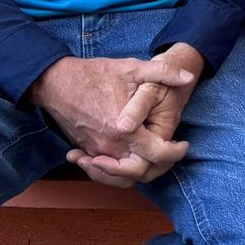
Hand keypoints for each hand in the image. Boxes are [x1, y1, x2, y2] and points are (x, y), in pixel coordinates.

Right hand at [31, 49, 199, 184]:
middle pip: (141, 172)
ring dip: (140, 171)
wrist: (56, 83)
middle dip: (160, 165)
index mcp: (125, 131)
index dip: (175, 152)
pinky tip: (128, 158)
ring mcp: (96, 151)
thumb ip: (163, 72)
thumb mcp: (132, 68)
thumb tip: (188, 78)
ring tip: (153, 158)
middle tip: (171, 151)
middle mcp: (110, 147)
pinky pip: (105, 171)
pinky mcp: (86, 151)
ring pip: (122, 177)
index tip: (183, 144)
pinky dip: (119, 171)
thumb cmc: (95, 74)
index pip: (157, 155)